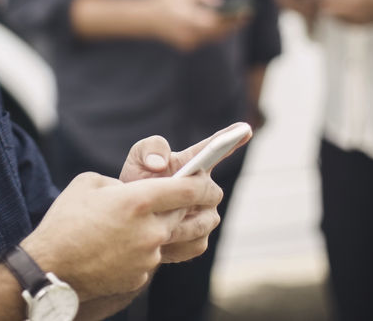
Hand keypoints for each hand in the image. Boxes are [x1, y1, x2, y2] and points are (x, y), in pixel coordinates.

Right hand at [23, 171, 221, 298]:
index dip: (204, 182)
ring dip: (170, 226)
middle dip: (195, 205)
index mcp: (138, 201)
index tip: (209, 179)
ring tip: (160, 219)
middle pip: (188, 214)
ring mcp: (148, 257)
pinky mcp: (140, 277)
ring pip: (172, 237)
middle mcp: (150, 230)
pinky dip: (146, 248)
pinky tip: (126, 244)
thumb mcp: (89, 183)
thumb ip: (120, 183)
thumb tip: (132, 190)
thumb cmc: (65, 221)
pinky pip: (153, 256)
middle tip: (195, 198)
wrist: (50, 268)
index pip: (189, 189)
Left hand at [116, 126, 248, 262]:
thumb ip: (150, 149)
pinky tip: (158, 241)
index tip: (245, 128)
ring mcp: (206, 216)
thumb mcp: (138, 158)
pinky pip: (195, 243)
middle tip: (165, 201)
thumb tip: (160, 164)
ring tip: (156, 222)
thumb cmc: (135, 182)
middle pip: (211, 194)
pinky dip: (176, 243)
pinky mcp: (198, 240)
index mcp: (193, 163)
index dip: (232, 139)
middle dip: (191, 197)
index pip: (216, 148)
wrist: (127, 219)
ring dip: (179, 223)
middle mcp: (206, 189)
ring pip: (205, 222)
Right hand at [145, 0, 246, 51]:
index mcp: (188, 19)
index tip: (246, 13)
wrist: (145, 19)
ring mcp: (188, 43)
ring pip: (213, 38)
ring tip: (240, 20)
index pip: (217, 22)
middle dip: (233, 24)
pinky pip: (206, 40)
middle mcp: (190, 34)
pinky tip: (224, 26)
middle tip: (247, 16)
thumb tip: (220, 0)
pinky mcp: (187, 46)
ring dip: (226, 30)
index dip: (233, 18)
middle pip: (218, 32)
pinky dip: (215, 33)